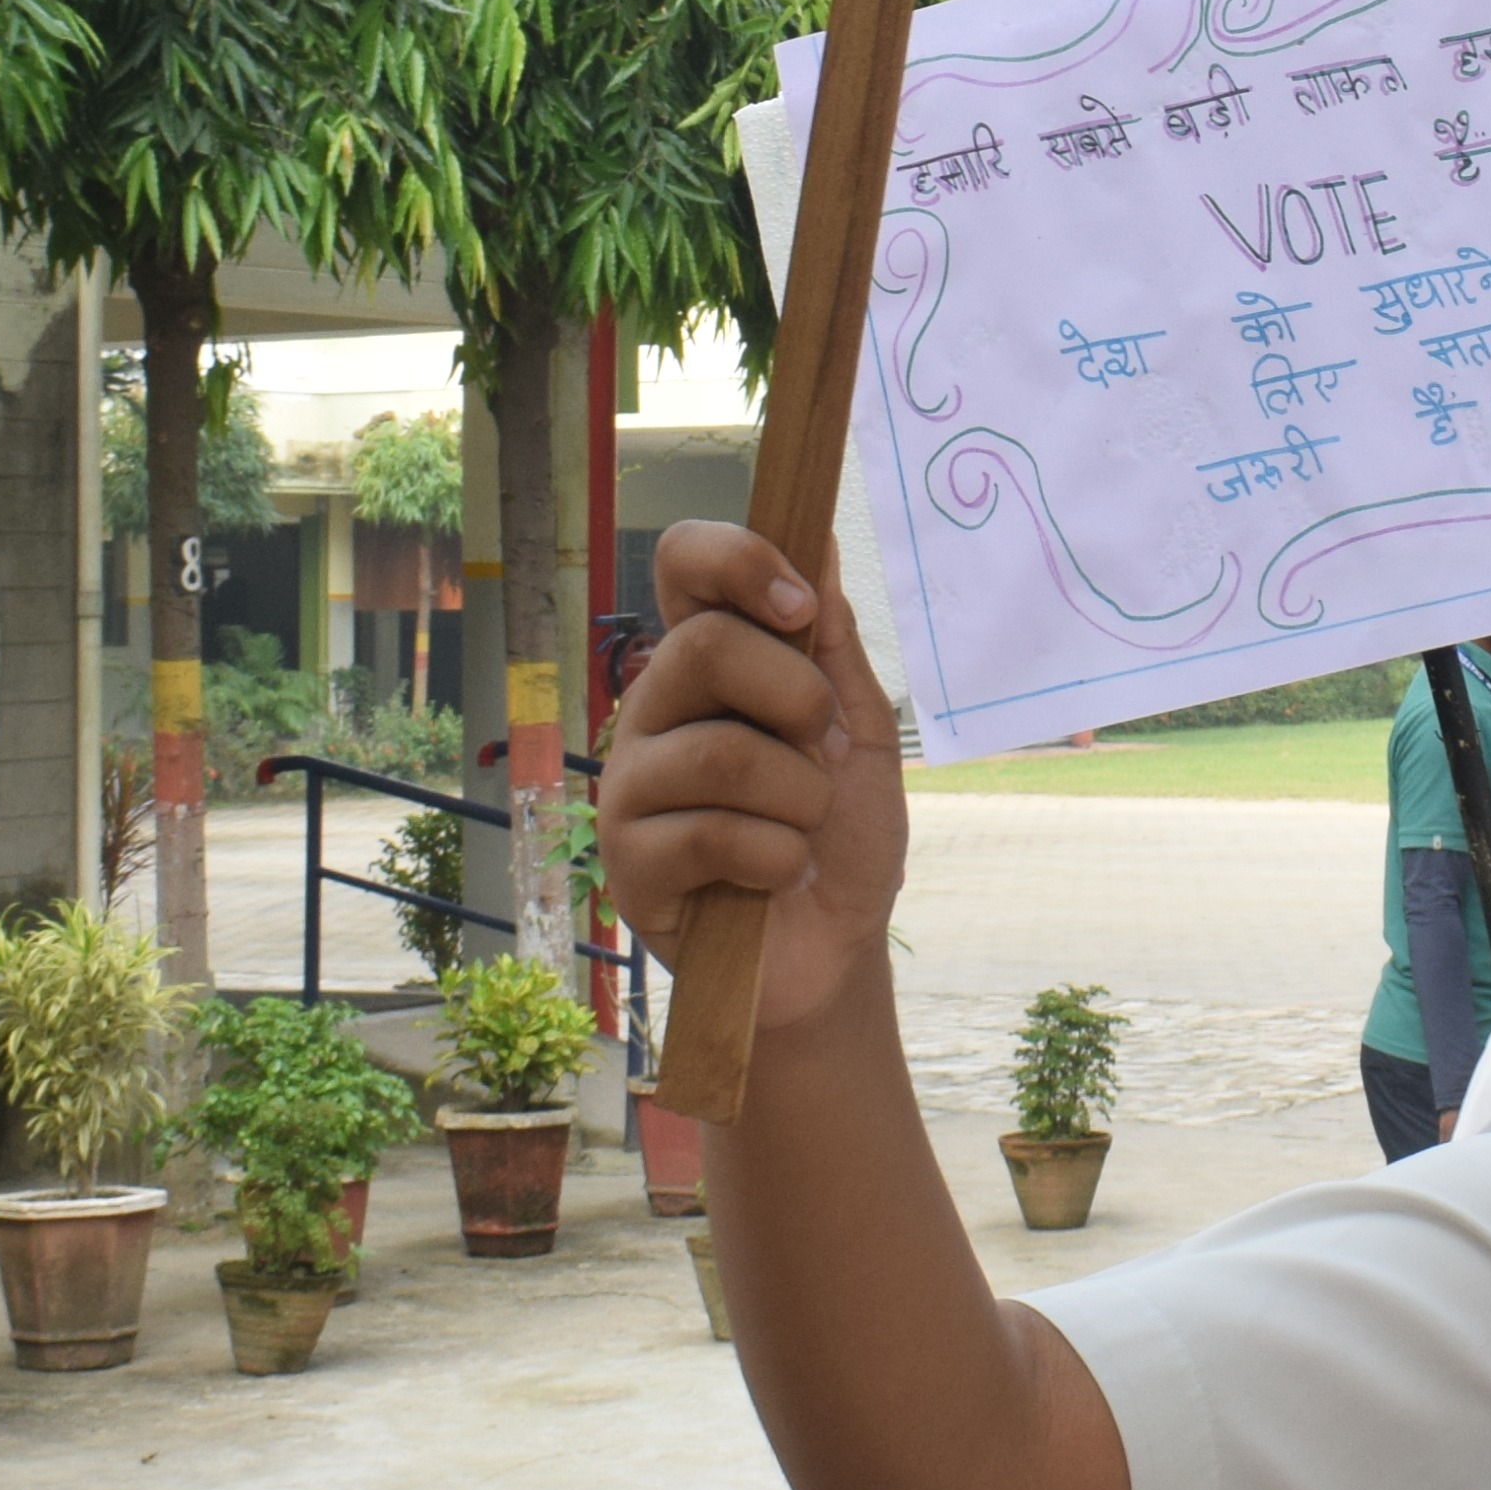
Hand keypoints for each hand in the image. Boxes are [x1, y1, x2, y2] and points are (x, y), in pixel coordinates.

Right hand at [596, 522, 911, 1051]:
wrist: (834, 952)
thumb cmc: (842, 836)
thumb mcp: (863, 730)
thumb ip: (834, 644)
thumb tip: (822, 537)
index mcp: (710, 661)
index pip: (684, 563)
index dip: (737, 561)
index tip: (800, 604)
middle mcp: (657, 708)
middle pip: (707, 647)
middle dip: (798, 701)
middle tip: (824, 753)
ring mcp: (633, 783)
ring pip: (722, 751)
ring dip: (800, 799)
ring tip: (804, 831)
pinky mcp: (628, 860)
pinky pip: (715, 834)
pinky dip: (780, 859)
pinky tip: (778, 878)